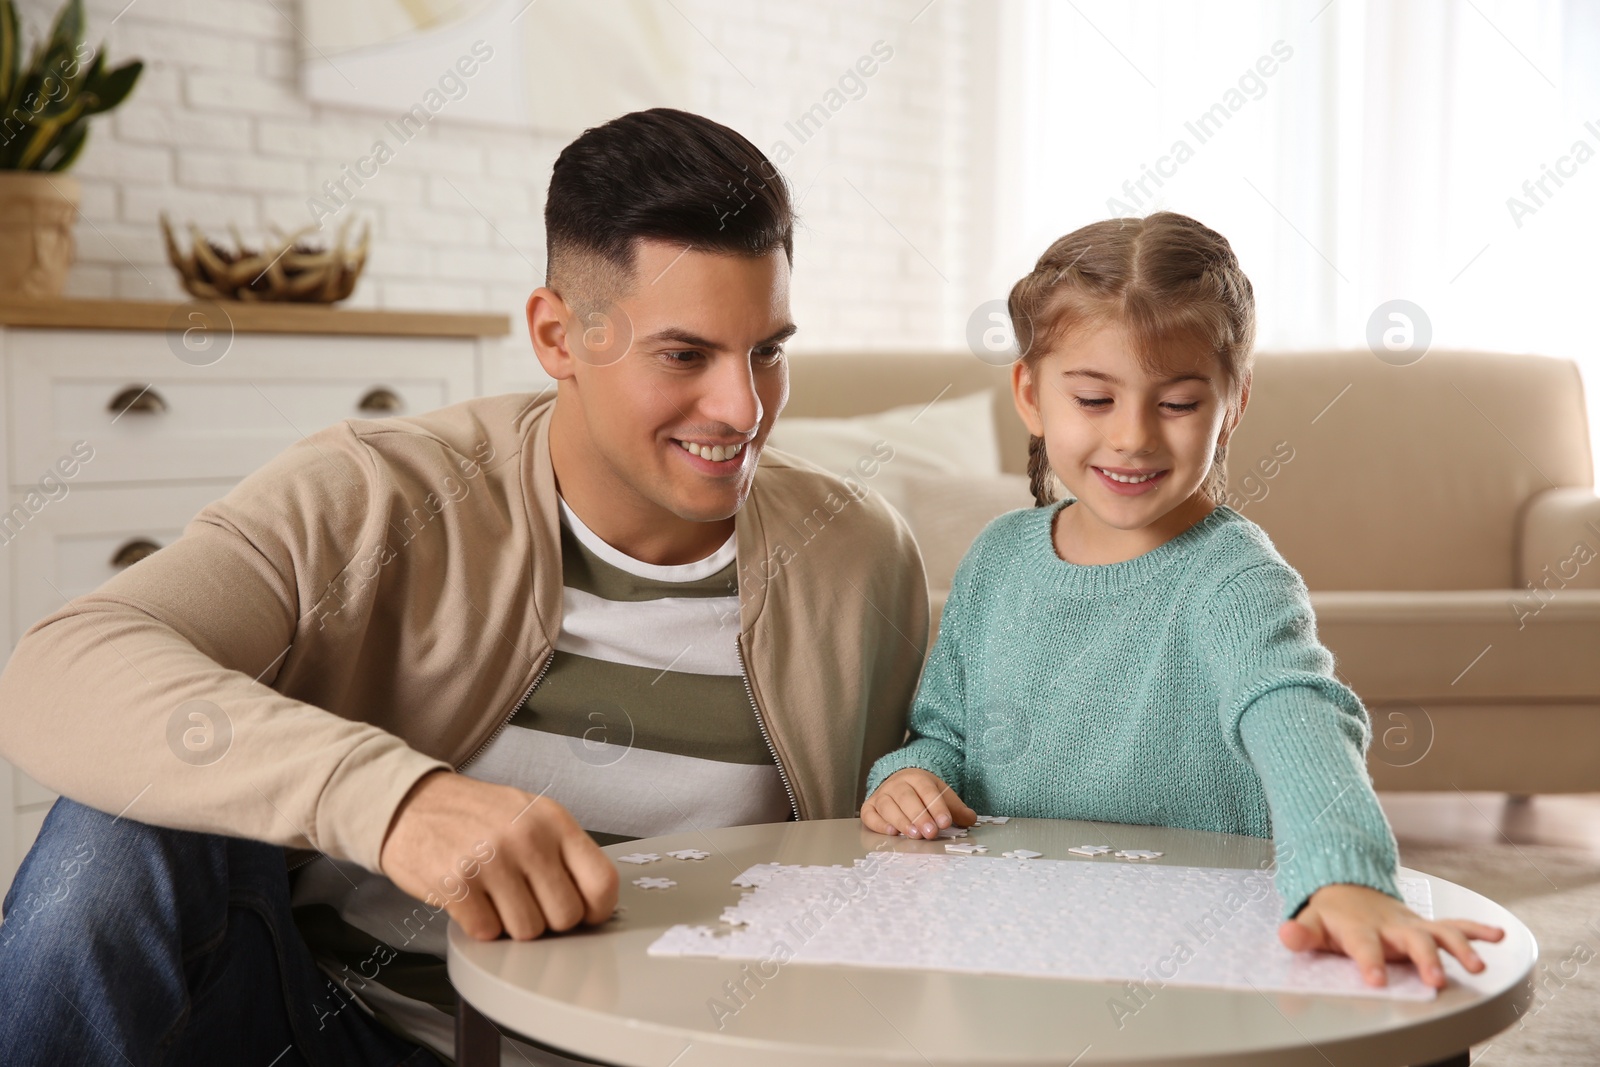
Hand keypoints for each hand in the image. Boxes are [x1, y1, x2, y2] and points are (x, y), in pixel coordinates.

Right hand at [379, 770, 618, 940]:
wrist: (411, 803)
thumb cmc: (477, 816)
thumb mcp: (531, 815)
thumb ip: (563, 853)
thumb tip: (594, 903)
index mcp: (554, 820)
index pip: (602, 882)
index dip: (596, 910)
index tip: (582, 913)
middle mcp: (527, 838)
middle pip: (566, 917)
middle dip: (548, 920)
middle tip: (527, 903)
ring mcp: (491, 860)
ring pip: (528, 932)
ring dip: (511, 924)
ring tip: (496, 897)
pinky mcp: (456, 883)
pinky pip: (487, 932)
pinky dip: (480, 925)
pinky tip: (472, 899)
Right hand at [861, 768, 976, 838]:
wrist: (898, 782)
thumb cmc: (922, 793)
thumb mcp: (942, 795)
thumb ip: (956, 809)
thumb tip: (970, 819)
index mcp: (917, 777)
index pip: (927, 790)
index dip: (937, 807)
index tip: (945, 823)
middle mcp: (897, 784)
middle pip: (906, 798)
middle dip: (919, 816)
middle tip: (930, 833)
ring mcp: (881, 795)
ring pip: (887, 806)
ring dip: (901, 821)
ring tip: (914, 835)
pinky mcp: (869, 807)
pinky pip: (870, 814)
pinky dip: (879, 824)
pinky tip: (891, 833)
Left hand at [1279, 882, 1504, 988]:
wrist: (1348, 888)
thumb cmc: (1331, 916)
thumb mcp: (1310, 923)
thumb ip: (1299, 933)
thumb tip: (1285, 935)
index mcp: (1361, 929)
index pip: (1365, 947)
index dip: (1370, 963)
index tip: (1377, 981)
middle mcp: (1392, 926)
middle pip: (1413, 941)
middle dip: (1426, 960)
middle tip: (1435, 981)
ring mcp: (1413, 924)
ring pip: (1441, 932)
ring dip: (1461, 947)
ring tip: (1478, 966)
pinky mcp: (1427, 925)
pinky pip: (1456, 925)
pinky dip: (1479, 928)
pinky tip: (1499, 935)